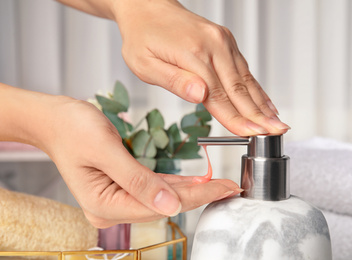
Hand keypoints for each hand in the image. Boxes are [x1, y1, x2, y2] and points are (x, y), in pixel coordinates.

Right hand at [43, 97, 239, 226]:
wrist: (54, 120)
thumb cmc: (72, 129)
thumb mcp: (105, 151)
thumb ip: (138, 180)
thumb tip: (170, 205)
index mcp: (104, 205)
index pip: (160, 204)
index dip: (196, 197)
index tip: (223, 189)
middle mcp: (111, 208)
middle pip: (164, 203)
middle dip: (199, 194)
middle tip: (229, 186)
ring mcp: (116, 199)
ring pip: (162, 196)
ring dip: (191, 190)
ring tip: (219, 184)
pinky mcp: (121, 187)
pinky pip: (154, 187)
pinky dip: (176, 184)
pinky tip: (196, 182)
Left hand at [113, 0, 289, 135]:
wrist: (148, 9)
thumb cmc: (143, 37)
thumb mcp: (144, 64)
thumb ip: (174, 80)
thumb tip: (201, 95)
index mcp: (193, 54)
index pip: (219, 96)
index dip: (237, 119)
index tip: (254, 134)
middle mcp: (214, 45)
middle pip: (239, 89)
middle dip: (259, 115)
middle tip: (277, 131)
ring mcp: (222, 42)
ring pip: (246, 80)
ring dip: (262, 103)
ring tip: (277, 121)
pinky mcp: (225, 41)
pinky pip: (244, 69)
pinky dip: (256, 88)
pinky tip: (265, 101)